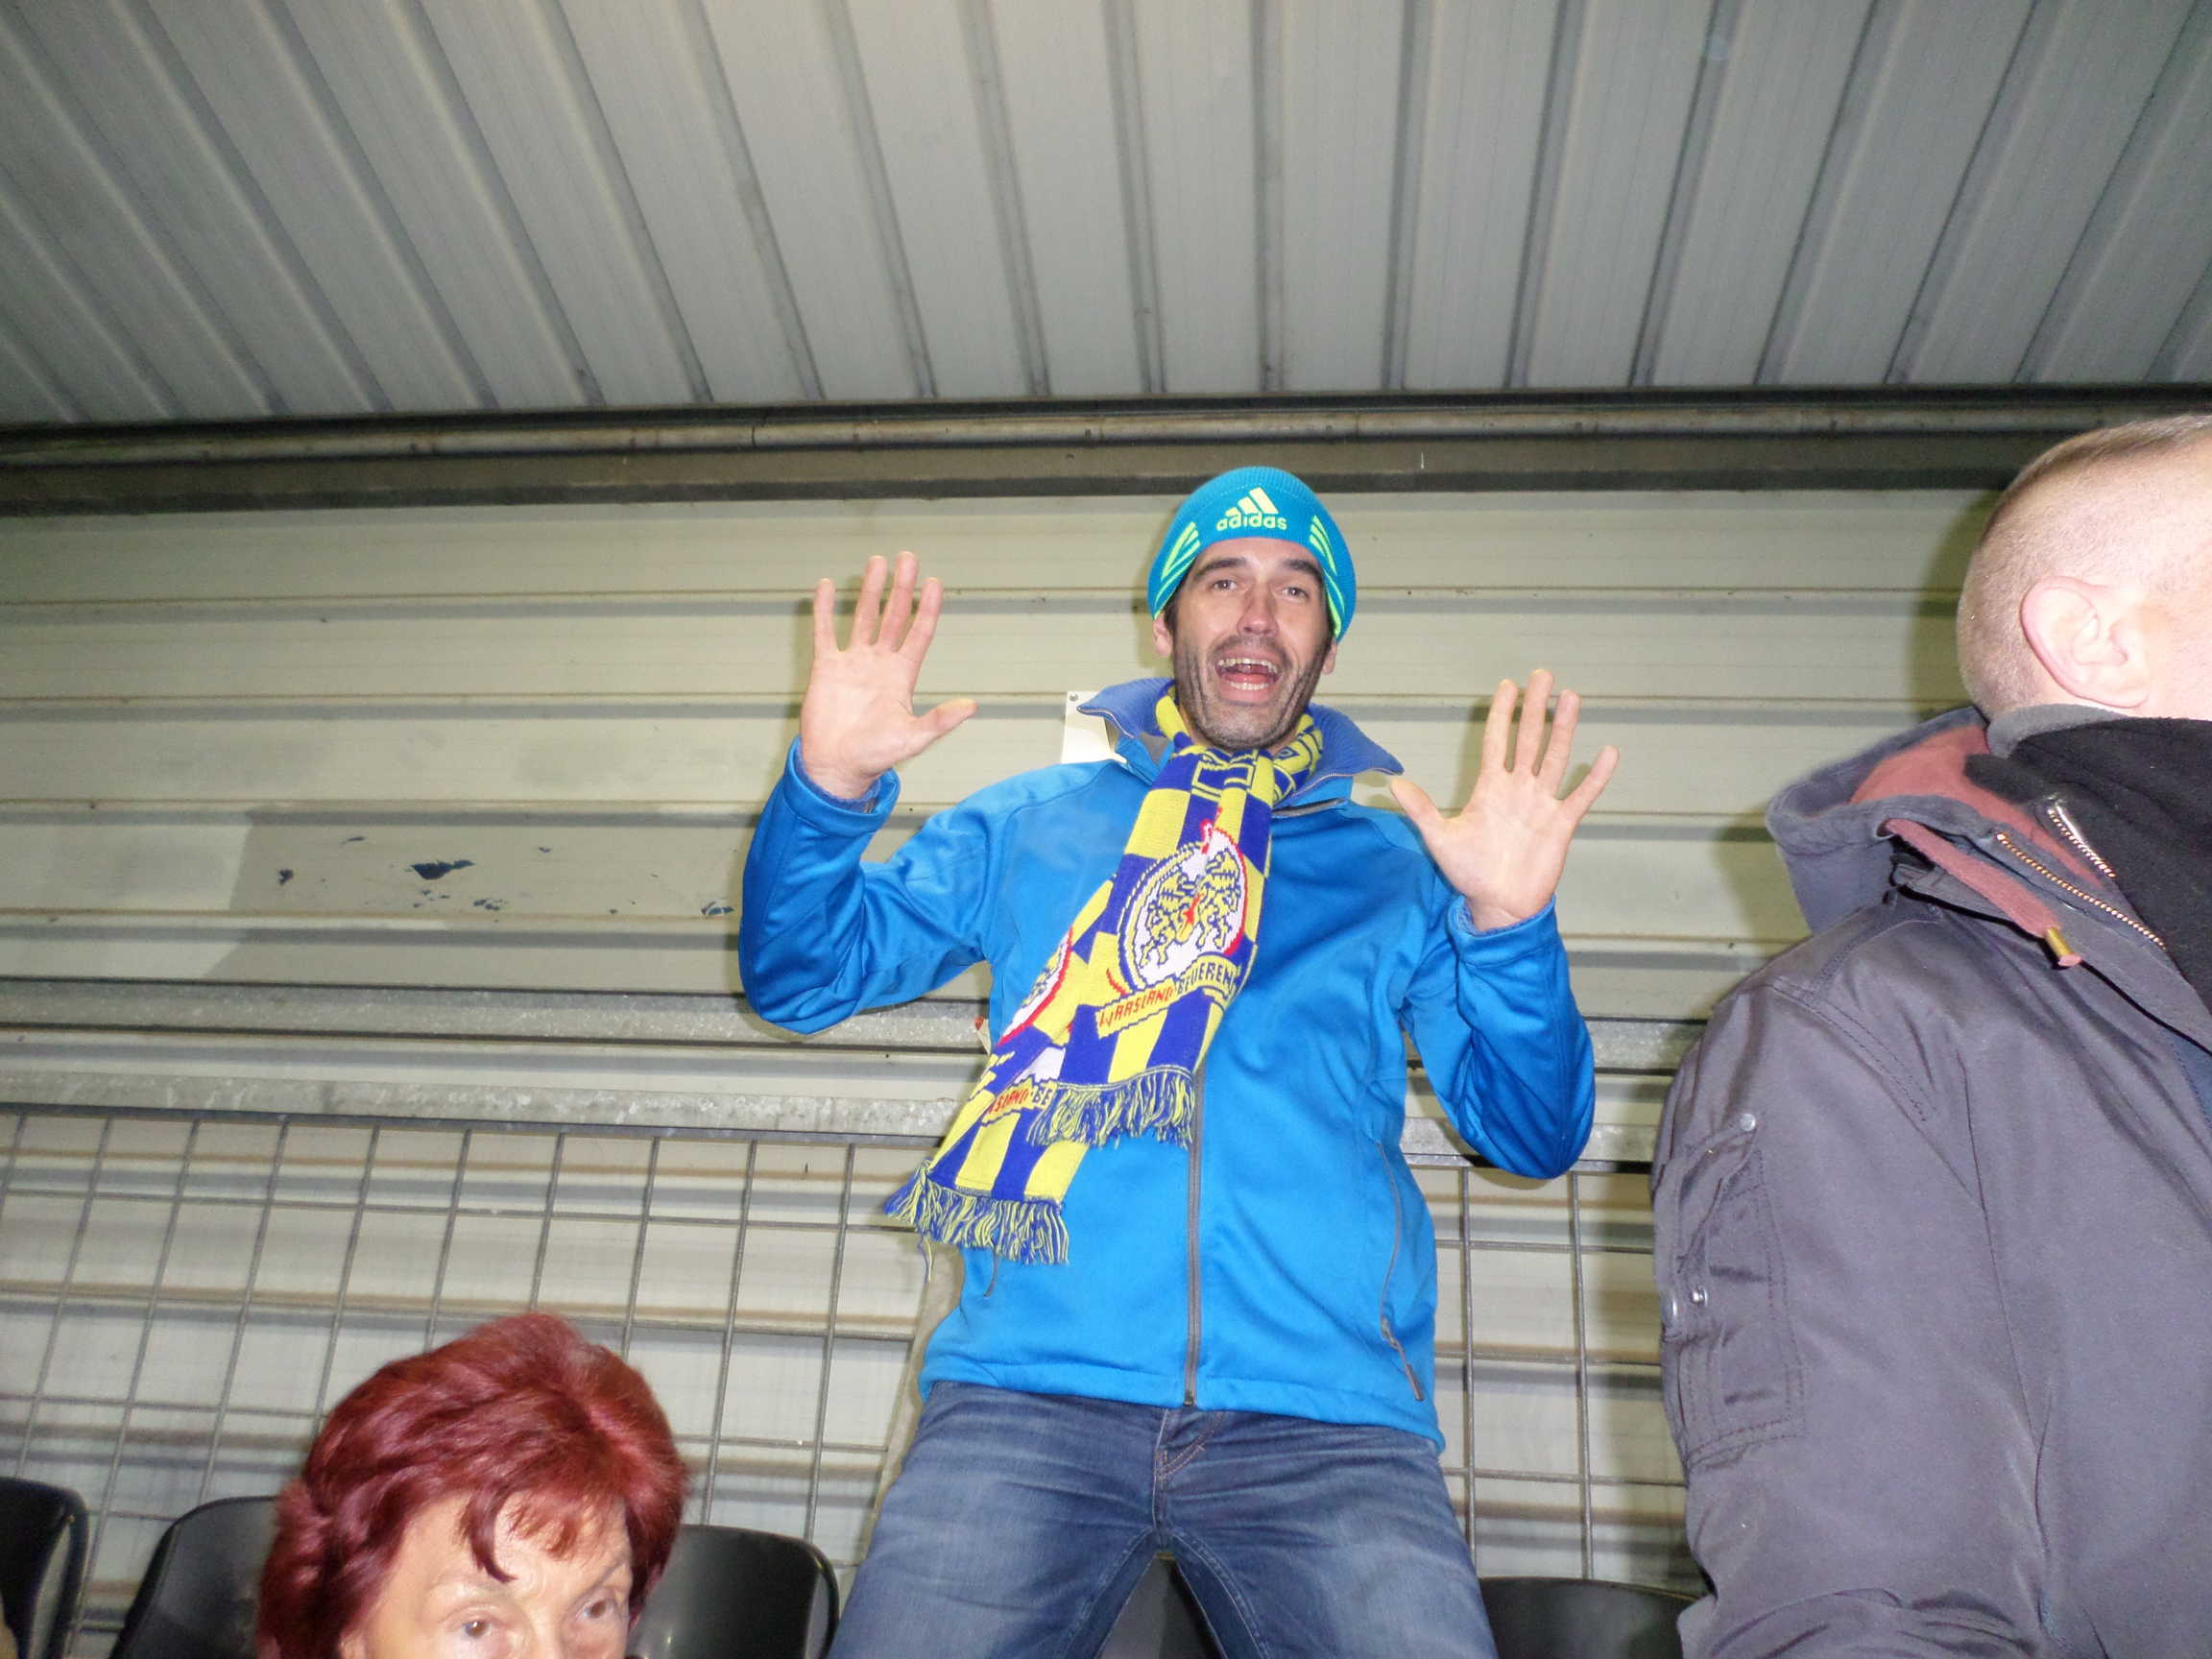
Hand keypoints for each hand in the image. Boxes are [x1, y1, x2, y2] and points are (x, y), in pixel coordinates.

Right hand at [798, 551, 976, 799]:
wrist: (836, 767)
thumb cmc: (876, 756)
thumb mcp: (914, 738)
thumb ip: (941, 720)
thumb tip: (972, 706)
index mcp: (902, 676)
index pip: (919, 633)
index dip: (927, 608)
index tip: (934, 582)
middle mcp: (880, 663)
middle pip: (894, 617)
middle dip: (901, 588)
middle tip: (908, 558)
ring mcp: (853, 663)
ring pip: (863, 617)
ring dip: (870, 590)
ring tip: (876, 562)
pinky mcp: (826, 668)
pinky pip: (825, 632)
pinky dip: (825, 609)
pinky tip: (827, 586)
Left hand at [1388, 669, 1617, 930]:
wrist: (1498, 904)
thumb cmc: (1470, 872)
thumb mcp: (1440, 839)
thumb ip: (1422, 810)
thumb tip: (1394, 783)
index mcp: (1490, 787)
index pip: (1496, 742)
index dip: (1501, 714)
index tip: (1507, 685)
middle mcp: (1518, 788)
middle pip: (1529, 740)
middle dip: (1535, 708)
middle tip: (1542, 674)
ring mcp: (1541, 803)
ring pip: (1555, 758)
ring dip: (1564, 729)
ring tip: (1571, 698)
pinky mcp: (1562, 824)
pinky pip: (1581, 796)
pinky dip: (1595, 776)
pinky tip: (1608, 752)